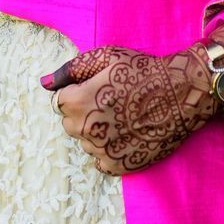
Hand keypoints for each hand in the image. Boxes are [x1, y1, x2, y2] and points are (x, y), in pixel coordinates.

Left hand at [40, 43, 217, 175]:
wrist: (179, 95)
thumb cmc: (141, 71)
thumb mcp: (105, 57)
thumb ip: (70, 70)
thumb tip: (44, 83)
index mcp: (78, 102)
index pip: (60, 102)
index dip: (77, 92)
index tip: (96, 88)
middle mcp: (85, 130)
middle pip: (70, 123)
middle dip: (83, 112)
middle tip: (109, 101)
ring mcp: (101, 151)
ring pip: (85, 142)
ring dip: (95, 131)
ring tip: (121, 116)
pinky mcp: (118, 166)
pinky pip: (100, 160)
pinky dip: (108, 149)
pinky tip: (125, 133)